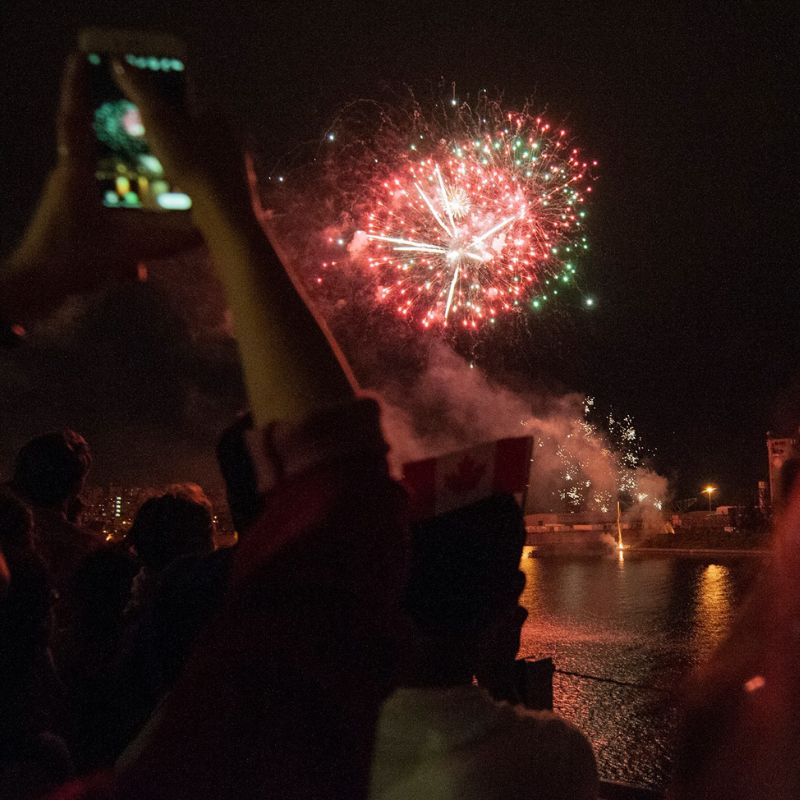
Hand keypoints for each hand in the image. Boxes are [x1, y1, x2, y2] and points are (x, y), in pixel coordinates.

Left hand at [3, 54, 200, 308]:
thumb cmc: (71, 259)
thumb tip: (203, 235)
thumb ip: (165, 243)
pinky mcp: (68, 213)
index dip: (77, 87)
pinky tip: (136, 199)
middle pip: (84, 136)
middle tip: (132, 103)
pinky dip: (113, 185)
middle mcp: (67, 176)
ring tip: (142, 148)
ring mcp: (65, 194)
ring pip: (90, 164)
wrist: (34, 287)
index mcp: (75, 172)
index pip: (75, 120)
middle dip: (103, 117)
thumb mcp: (124, 250)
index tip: (80, 57)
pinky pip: (94, 188)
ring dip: (111, 154)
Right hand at [110, 58, 252, 225]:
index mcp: (216, 112)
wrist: (223, 212)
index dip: (159, 100)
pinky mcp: (232, 188)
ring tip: (156, 165)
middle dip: (168, 132)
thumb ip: (141, 90)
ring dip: (178, 157)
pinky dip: (189, 178)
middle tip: (143, 139)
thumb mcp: (159, 120)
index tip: (141, 110)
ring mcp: (234, 163)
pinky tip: (176, 188)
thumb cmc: (193, 162)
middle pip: (192, 126)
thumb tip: (120, 62)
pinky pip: (205, 177)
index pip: (184, 94)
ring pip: (199, 153)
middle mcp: (231, 135)